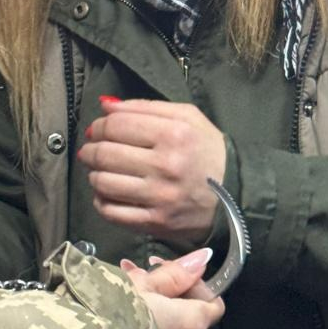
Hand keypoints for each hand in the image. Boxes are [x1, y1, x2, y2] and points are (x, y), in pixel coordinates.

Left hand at [78, 98, 226, 244]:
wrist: (237, 194)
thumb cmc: (208, 150)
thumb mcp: (187, 117)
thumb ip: (145, 107)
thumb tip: (105, 105)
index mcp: (174, 134)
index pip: (117, 126)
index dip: (99, 126)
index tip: (97, 129)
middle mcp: (165, 165)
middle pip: (105, 153)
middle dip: (89, 150)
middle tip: (90, 150)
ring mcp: (159, 197)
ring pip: (103, 183)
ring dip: (93, 175)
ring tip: (99, 171)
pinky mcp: (155, 222)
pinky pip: (111, 212)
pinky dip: (100, 201)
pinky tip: (107, 193)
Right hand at [119, 248, 224, 328]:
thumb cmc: (113, 317)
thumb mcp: (142, 285)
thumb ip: (174, 274)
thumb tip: (201, 260)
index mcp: (191, 324)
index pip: (213, 303)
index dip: (195, 285)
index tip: (171, 273)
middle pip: (187, 321)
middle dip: (166, 300)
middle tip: (139, 284)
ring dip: (150, 322)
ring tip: (120, 304)